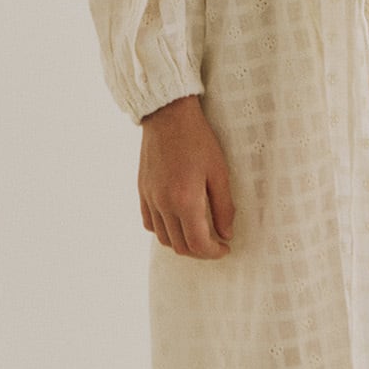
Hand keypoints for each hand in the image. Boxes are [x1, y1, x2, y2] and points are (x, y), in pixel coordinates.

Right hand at [138, 94, 235, 258]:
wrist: (168, 115)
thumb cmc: (198, 140)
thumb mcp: (219, 171)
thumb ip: (224, 207)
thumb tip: (226, 234)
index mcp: (185, 201)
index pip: (198, 243)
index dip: (213, 252)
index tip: (225, 248)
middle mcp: (164, 204)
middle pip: (180, 246)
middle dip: (200, 251)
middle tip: (215, 244)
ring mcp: (150, 198)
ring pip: (163, 238)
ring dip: (181, 243)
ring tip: (197, 235)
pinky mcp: (142, 191)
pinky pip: (150, 223)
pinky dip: (163, 230)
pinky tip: (177, 222)